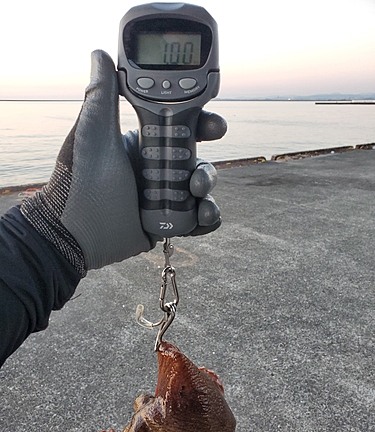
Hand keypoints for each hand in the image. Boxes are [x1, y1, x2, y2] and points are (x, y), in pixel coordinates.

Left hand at [21, 50, 225, 274]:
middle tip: (198, 177)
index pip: (182, 128)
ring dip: (207, 193)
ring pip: (201, 189)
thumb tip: (100, 54)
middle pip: (198, 160)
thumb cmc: (81, 184)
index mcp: (143, 144)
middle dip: (206, 168)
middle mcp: (156, 169)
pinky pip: (198, 218)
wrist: (77, 235)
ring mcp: (164, 197)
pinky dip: (207, 218)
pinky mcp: (168, 222)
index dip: (203, 125)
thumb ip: (102, 97)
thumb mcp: (93, 137)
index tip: (214, 127)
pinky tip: (202, 218)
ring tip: (197, 200)